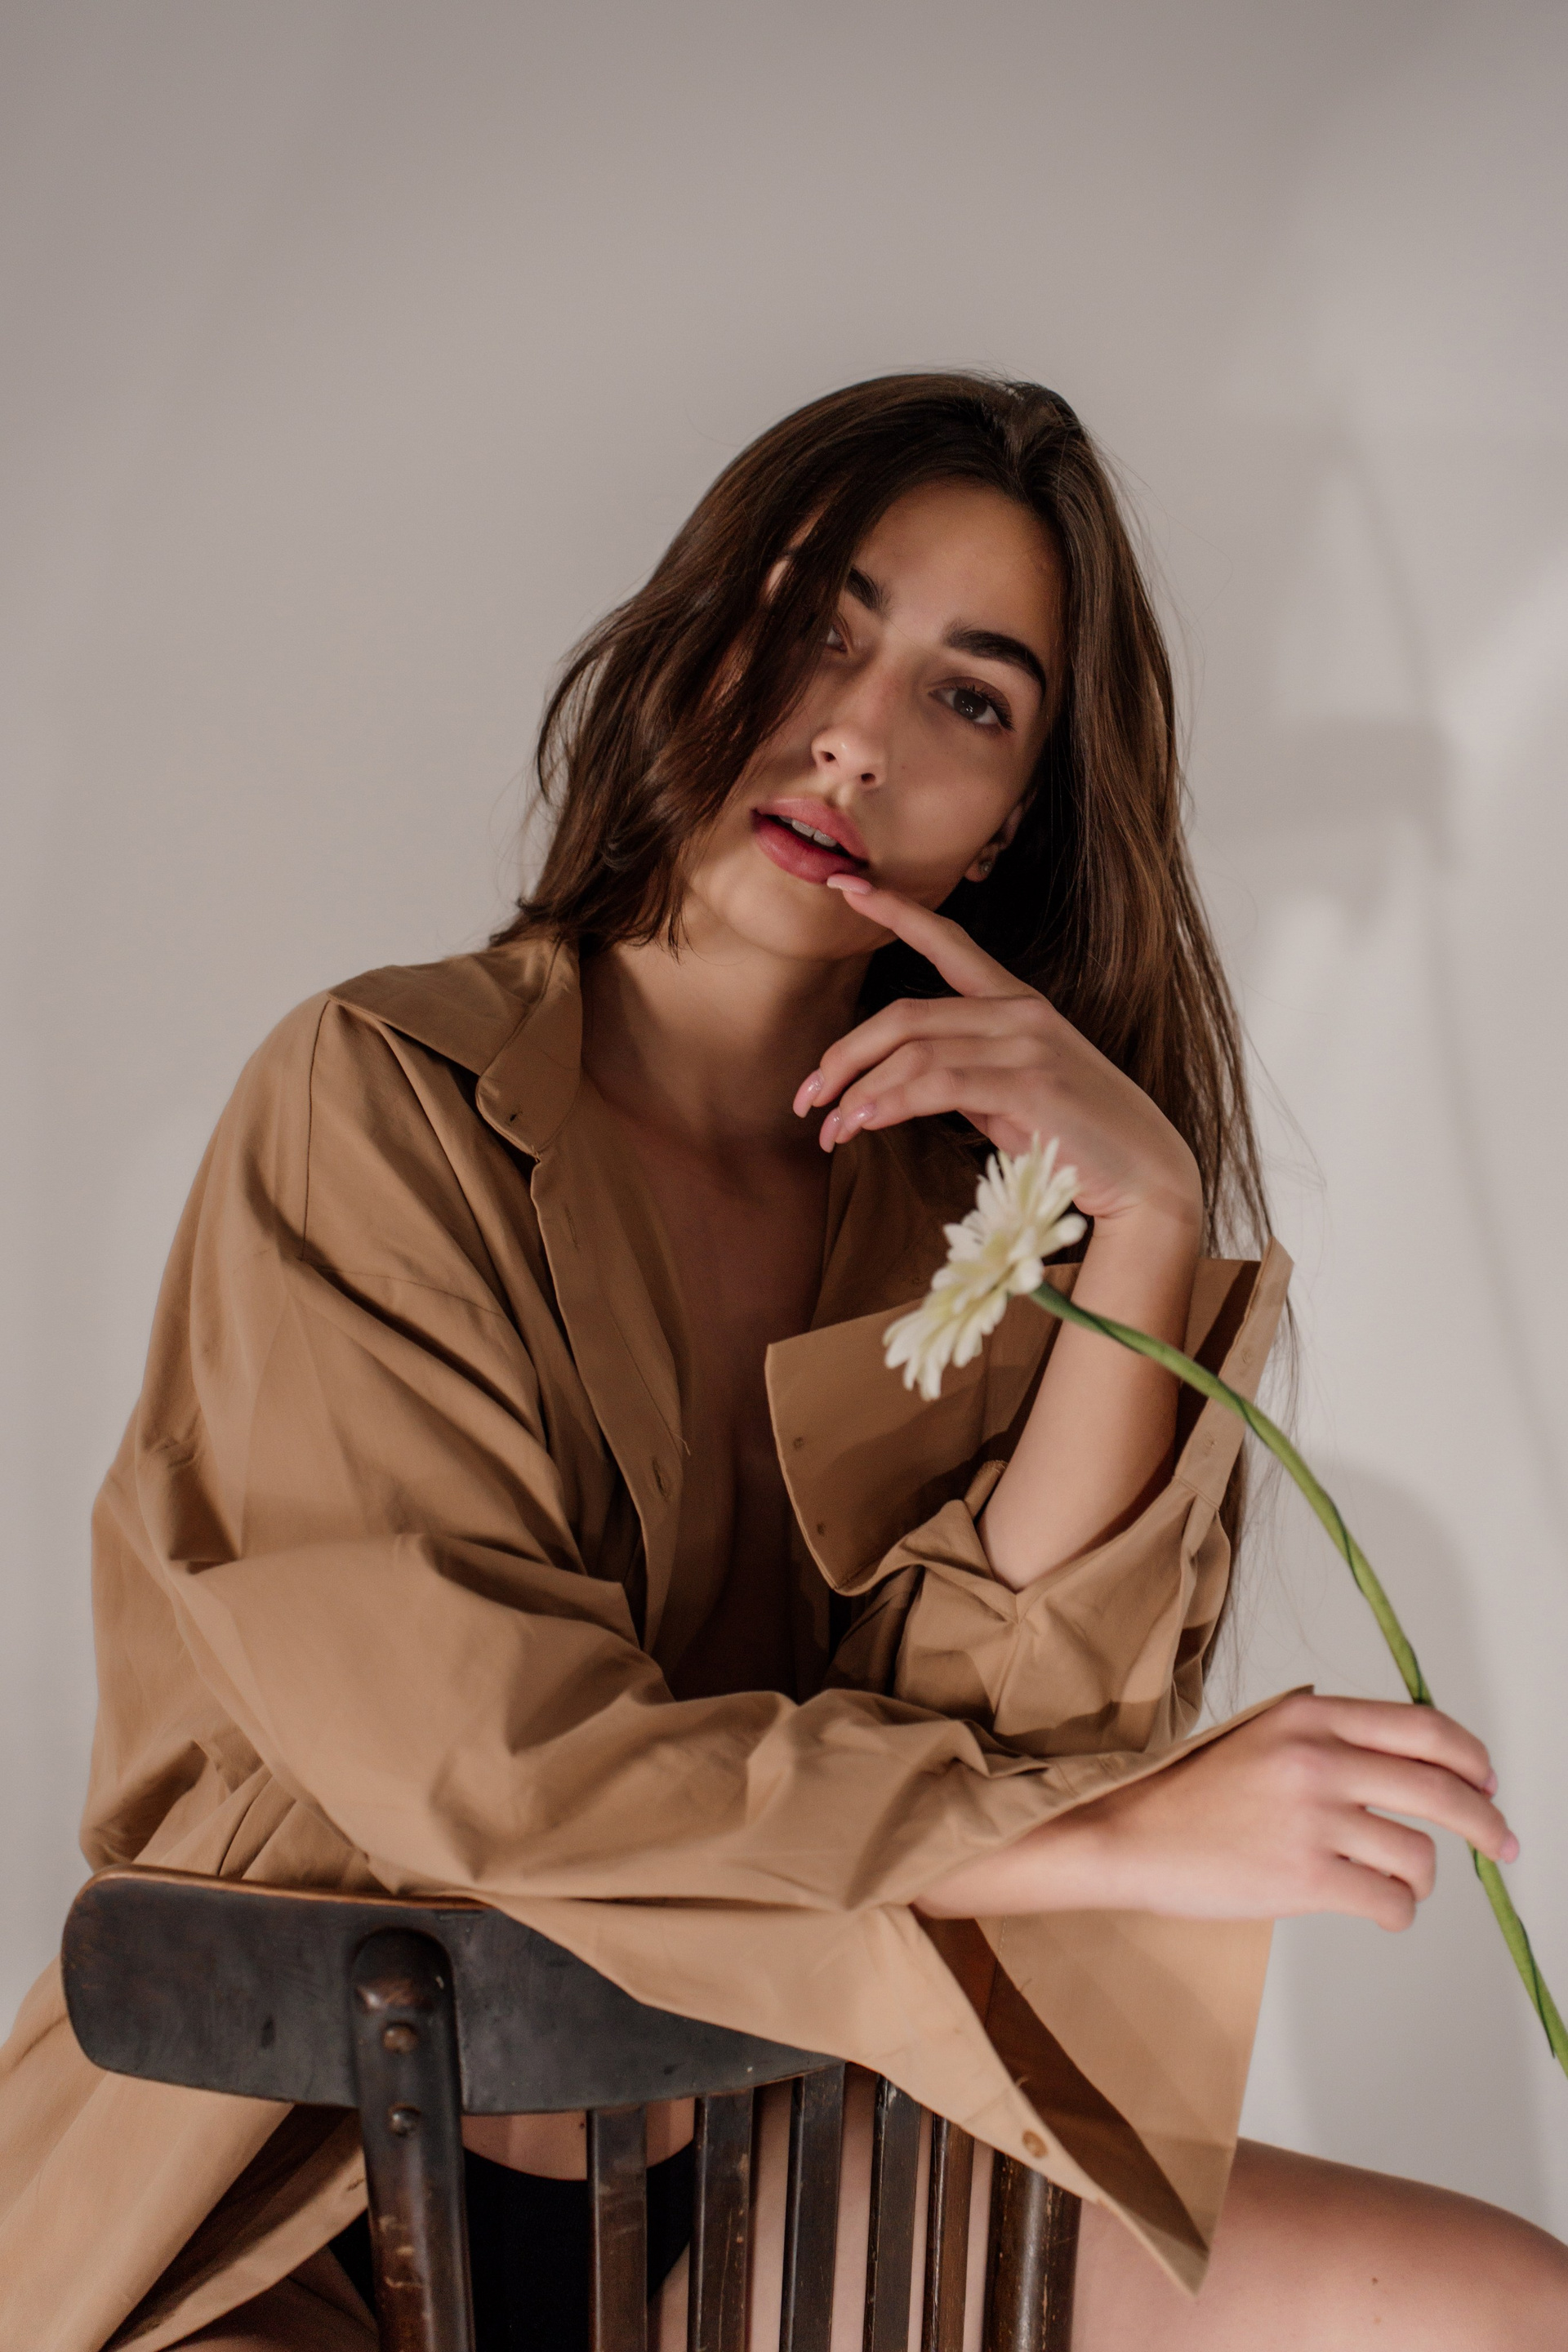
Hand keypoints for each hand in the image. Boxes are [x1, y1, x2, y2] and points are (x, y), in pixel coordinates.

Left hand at [795, 875, 1199, 1233]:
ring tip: (830, 1128)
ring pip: (913, 1051)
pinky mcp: (1030, 1084)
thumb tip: (895, 1083)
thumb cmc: (1075, 1140)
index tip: (847, 886)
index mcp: (1018, 1004)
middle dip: (844, 1055)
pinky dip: (888, 1103)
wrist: (1145, 1177)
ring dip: (858, 1091)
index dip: (897, 911)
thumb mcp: (1012, 1093)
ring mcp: (1028, 1044)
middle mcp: (1021, 1012)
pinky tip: (863, 1125)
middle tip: (807, 1095)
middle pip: (904, 1015)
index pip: (950, 942)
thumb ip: (962, 1073)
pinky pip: (937, 1082)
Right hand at [916, 1694, 1518, 1930]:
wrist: (1128, 1834)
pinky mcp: (1305, 1877)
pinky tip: (1372, 1905)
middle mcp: (1317, 1759)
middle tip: (1503, 1843)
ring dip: (1419, 1878)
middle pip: (1441, 1790)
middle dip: (1487, 1822)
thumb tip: (1410, 1767)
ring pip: (1419, 1857)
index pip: (1423, 1727)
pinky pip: (1390, 1902)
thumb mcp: (1262, 1737)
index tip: (1489, 1781)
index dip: (1470, 1758)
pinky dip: (1393, 1910)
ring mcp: (1313, 1819)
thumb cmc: (1192, 1793)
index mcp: (1309, 1716)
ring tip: (1394, 1882)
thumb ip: (1328, 1741)